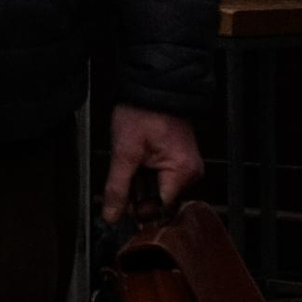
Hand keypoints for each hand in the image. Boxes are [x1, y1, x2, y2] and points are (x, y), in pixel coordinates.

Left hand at [102, 104, 201, 222]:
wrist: (151, 87)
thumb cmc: (142, 111)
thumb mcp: (124, 151)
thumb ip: (118, 187)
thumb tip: (112, 214)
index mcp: (182, 171)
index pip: (161, 209)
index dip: (139, 212)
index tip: (120, 210)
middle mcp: (189, 172)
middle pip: (160, 201)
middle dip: (135, 200)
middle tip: (114, 192)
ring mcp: (185, 166)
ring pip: (158, 191)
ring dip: (137, 188)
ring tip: (121, 176)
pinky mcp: (178, 161)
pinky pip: (160, 178)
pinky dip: (143, 178)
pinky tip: (131, 170)